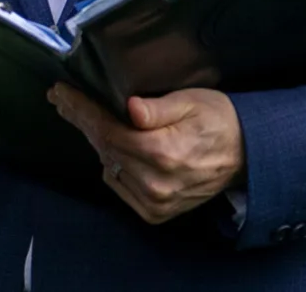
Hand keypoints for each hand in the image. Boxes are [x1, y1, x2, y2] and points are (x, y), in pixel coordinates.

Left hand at [49, 84, 245, 224]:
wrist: (245, 155)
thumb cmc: (218, 120)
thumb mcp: (192, 101)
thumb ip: (158, 107)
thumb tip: (130, 108)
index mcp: (162, 152)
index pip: (107, 129)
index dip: (80, 110)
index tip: (60, 93)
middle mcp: (154, 182)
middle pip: (103, 147)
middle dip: (81, 121)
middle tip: (62, 100)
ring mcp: (154, 202)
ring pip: (108, 165)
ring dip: (95, 141)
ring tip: (83, 117)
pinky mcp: (155, 213)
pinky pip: (119, 184)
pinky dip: (111, 165)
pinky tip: (111, 147)